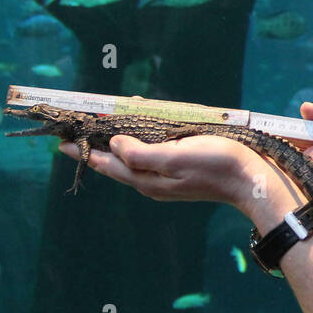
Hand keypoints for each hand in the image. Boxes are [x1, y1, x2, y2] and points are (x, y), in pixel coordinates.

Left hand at [58, 133, 264, 205]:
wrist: (251, 181)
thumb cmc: (217, 166)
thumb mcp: (176, 156)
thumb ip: (141, 153)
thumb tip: (113, 145)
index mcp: (146, 179)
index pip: (105, 164)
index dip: (83, 152)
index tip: (61, 142)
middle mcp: (152, 182)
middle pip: (114, 164)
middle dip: (94, 148)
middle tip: (76, 133)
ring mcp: (166, 179)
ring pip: (131, 160)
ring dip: (115, 144)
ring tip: (101, 130)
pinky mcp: (179, 172)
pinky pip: (149, 156)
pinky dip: (138, 141)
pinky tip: (139, 131)